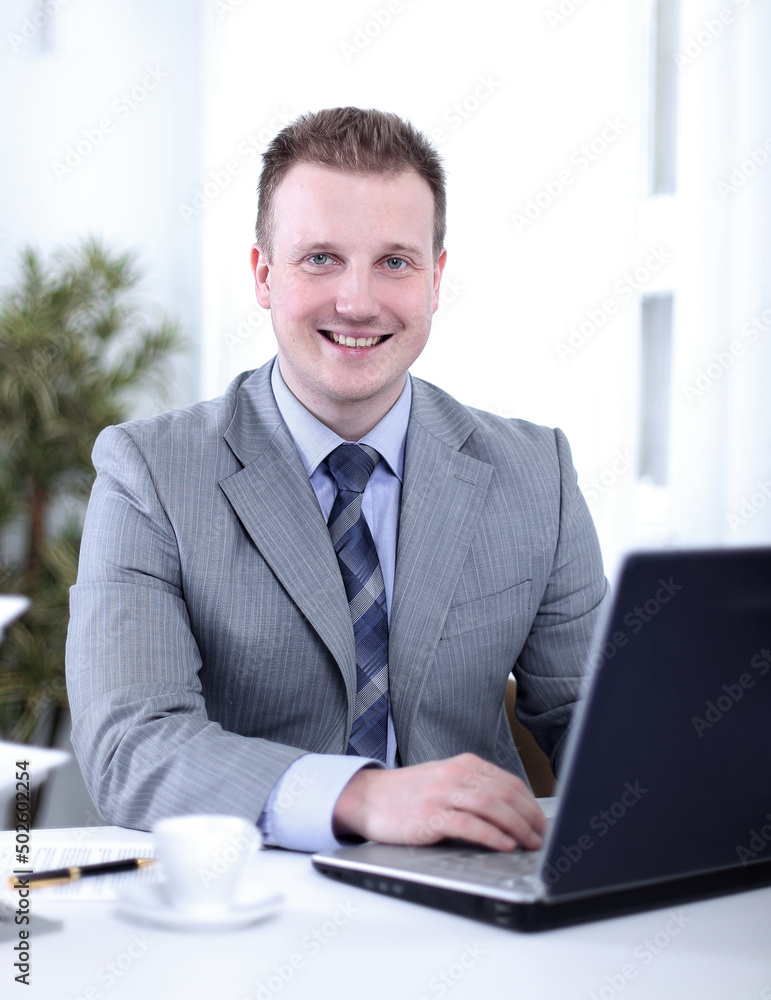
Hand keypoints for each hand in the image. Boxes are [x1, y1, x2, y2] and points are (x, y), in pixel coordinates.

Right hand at [332, 753, 545, 851]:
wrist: (366, 797)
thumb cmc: (407, 794)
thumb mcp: (443, 780)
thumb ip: (472, 788)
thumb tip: (509, 810)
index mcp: (462, 764)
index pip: (508, 781)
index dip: (530, 803)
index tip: (541, 821)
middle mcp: (455, 774)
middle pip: (505, 793)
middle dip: (529, 817)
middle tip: (541, 836)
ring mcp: (442, 794)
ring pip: (492, 806)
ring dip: (517, 827)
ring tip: (530, 843)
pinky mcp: (430, 816)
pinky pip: (469, 825)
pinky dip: (492, 835)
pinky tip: (504, 845)